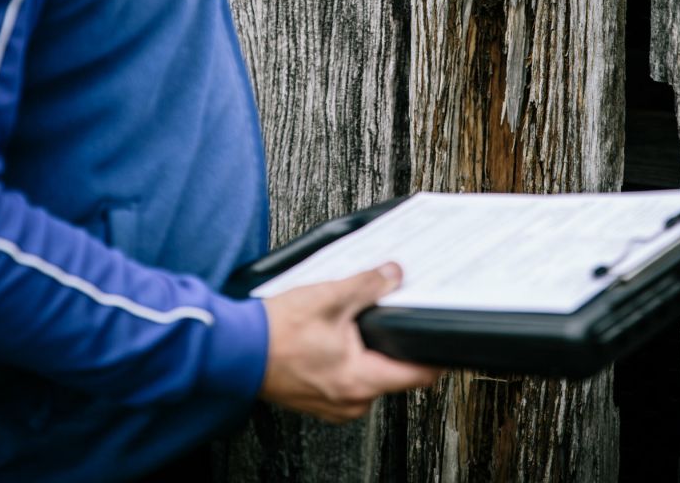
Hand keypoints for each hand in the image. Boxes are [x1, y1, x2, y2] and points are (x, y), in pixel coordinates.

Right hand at [259, 262, 441, 422]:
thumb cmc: (276, 332)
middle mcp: (350, 401)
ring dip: (368, 351)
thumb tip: (394, 274)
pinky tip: (333, 336)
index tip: (441, 340)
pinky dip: (347, 359)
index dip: (434, 355)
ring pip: (368, 376)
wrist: (237, 350)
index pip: (418, 376)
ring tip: (354, 321)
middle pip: (393, 374)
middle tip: (390, 315)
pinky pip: (346, 380)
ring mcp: (333, 404)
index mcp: (360, 381)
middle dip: (393, 344)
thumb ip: (369, 284)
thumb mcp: (330, 296)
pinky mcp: (318, 399)